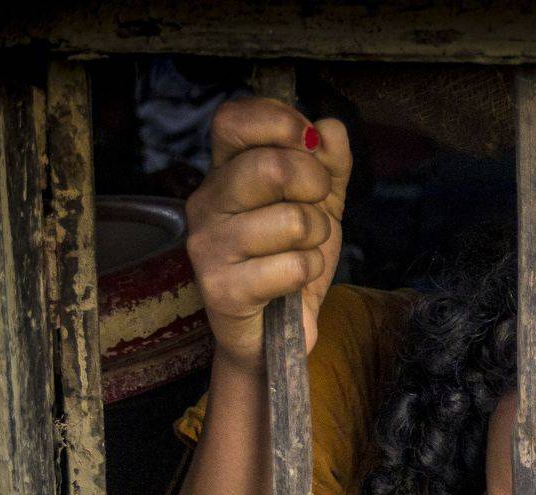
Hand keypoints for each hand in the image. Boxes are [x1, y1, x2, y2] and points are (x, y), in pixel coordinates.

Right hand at [184, 97, 351, 370]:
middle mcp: (206, 202)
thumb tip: (329, 129)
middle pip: (270, 166)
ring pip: (291, 220)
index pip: (232, 119)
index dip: (279, 121)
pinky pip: (292, 266)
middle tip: (318, 208)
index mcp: (224, 171)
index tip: (310, 144)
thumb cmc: (290, 259)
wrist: (275, 333)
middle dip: (315, 186)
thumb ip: (329, 163)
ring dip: (317, 237)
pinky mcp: (221, 289)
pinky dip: (308, 272)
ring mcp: (208, 245)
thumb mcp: (320, 202)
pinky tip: (293, 281)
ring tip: (303, 251)